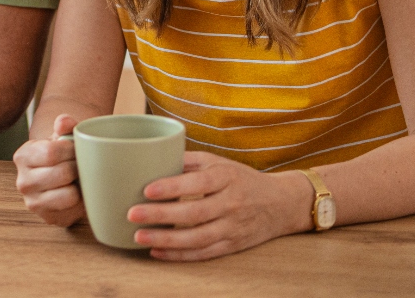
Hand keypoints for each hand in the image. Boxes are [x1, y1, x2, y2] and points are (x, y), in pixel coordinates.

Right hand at [13, 114, 84, 226]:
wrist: (59, 179)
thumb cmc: (62, 155)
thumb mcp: (62, 136)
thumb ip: (65, 125)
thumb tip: (64, 122)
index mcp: (23, 156)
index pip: (51, 152)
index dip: (71, 149)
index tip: (76, 148)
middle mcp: (23, 181)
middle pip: (63, 173)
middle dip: (78, 167)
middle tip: (80, 164)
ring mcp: (33, 203)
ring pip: (69, 194)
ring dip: (80, 185)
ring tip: (79, 178)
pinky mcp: (48, 218)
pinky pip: (73, 210)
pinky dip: (81, 201)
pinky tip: (77, 192)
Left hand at [127, 152, 312, 260]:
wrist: (281, 204)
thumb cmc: (241, 179)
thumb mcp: (220, 162)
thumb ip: (188, 160)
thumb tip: (152, 158)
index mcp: (226, 177)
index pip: (198, 183)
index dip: (172, 187)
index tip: (147, 189)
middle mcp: (231, 203)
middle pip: (194, 213)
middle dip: (161, 216)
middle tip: (132, 215)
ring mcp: (233, 227)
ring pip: (197, 238)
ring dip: (166, 240)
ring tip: (140, 237)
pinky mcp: (232, 245)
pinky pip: (203, 253)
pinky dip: (179, 255)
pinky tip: (157, 252)